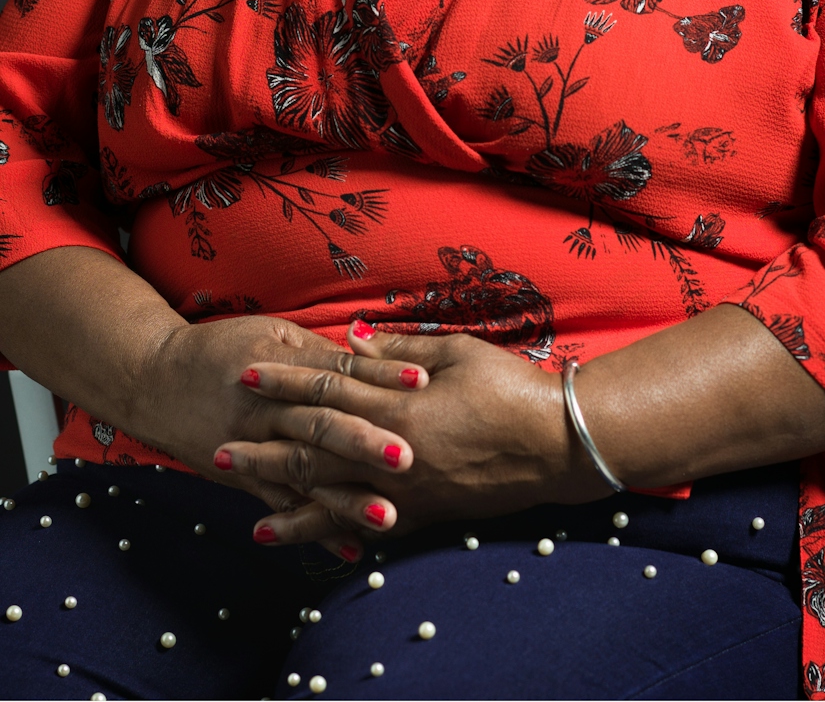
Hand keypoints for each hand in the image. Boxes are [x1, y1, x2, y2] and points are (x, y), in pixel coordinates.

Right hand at [131, 315, 427, 557]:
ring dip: (345, 498)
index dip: (380, 377)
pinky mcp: (241, 479)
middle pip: (322, 426)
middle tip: (407, 458)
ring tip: (388, 517)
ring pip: (305, 474)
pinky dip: (314, 528)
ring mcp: (253, 448)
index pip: (338, 373)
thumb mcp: (272, 333)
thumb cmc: (222, 348)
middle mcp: (268, 410)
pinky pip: (282, 506)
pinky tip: (349, 548)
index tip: (422, 383)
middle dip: (365, 443)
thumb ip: (319, 351)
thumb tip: (371, 355)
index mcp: (282, 367)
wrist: (154, 379)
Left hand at [213, 323, 603, 548]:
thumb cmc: (510, 388)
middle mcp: (391, 455)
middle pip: (313, 450)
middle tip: (218, 450)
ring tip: (246, 510)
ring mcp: (404, 491)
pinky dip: (331, 532)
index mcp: (397, 407)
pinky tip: (309, 537)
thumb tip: (352, 339)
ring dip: (285, 502)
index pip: (326, 390)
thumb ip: (398, 350)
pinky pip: (364, 527)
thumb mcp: (456, 352)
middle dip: (264, 449)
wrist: (556, 443)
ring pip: (331, 498)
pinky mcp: (422, 514)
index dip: (284, 382)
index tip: (246, 374)